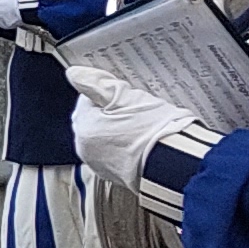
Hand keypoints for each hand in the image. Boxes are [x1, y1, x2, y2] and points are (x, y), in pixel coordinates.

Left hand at [67, 74, 190, 194]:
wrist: (173, 160)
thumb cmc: (151, 129)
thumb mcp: (123, 96)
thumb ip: (96, 83)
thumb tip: (75, 74)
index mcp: (83, 126)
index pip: (88, 99)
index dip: (109, 95)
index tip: (125, 97)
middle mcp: (85, 147)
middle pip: (95, 118)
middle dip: (112, 112)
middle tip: (135, 111)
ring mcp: (99, 163)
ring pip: (105, 135)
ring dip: (118, 128)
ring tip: (140, 126)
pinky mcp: (114, 173)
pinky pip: (115, 152)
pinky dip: (124, 145)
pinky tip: (140, 141)